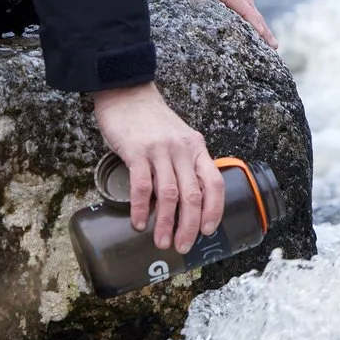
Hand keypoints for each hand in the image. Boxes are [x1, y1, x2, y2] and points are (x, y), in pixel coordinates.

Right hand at [91, 82, 223, 254]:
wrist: (126, 92)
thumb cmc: (151, 119)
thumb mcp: (178, 137)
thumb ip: (184, 161)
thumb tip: (185, 200)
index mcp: (196, 147)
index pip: (214, 183)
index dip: (214, 210)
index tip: (208, 231)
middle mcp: (181, 149)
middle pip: (192, 195)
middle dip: (189, 226)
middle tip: (182, 247)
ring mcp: (159, 150)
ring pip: (169, 194)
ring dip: (165, 223)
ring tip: (161, 242)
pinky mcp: (136, 151)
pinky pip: (142, 185)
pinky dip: (141, 208)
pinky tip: (139, 223)